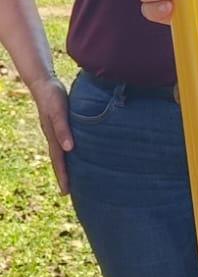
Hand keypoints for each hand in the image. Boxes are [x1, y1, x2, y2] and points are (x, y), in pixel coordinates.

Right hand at [28, 75, 71, 194]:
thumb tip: (69, 149)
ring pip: (60, 153)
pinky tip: (72, 154)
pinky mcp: (58, 124)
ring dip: (65, 165)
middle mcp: (53, 136)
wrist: (44, 83)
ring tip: (71, 177)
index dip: (63, 175)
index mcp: (53, 136)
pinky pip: (63, 143)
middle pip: (58, 160)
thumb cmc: (53, 96)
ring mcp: (54, 131)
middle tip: (67, 192)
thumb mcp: (58, 112)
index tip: (66, 191)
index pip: (59, 160)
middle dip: (63, 175)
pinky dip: (67, 153)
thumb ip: (63, 129)